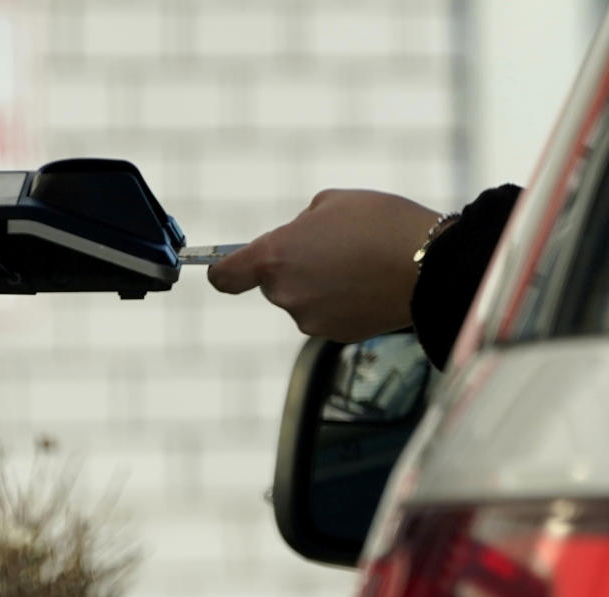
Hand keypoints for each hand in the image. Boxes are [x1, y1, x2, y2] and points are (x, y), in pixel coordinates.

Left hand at [208, 189, 438, 341]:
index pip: (225, 276)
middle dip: (294, 265)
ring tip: (358, 262)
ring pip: (302, 298)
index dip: (222, 270)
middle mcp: (285, 294)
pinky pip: (326, 314)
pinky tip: (367, 283)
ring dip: (319, 284)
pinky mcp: (335, 336)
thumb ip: (299, 225)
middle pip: (273, 282)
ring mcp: (310, 320)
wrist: (432, 266)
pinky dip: (339, 301)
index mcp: (274, 257)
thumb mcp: (330, 202)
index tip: (224, 268)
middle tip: (332, 245)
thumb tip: (296, 241)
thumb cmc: (382, 224)